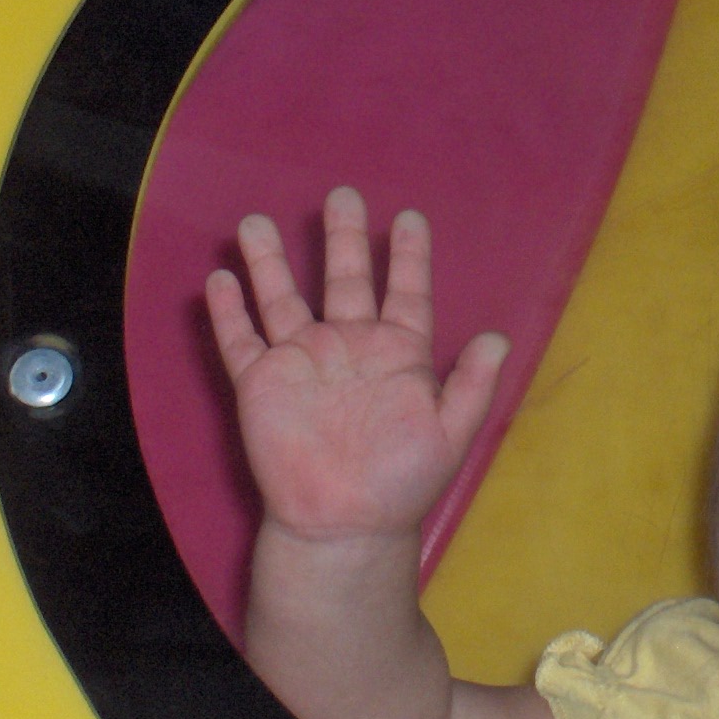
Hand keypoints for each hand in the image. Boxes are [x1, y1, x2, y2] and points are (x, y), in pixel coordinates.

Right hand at [207, 186, 508, 543]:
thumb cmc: (402, 482)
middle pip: (344, 280)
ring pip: (283, 299)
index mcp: (398, 355)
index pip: (405, 293)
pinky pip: (241, 341)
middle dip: (343, 238)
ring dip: (270, 262)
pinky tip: (221, 279)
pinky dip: (230, 312)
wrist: (345, 524)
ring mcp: (303, 363)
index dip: (407, 257)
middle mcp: (349, 348)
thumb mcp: (451, 434)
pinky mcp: (261, 385)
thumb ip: (473, 384)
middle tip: (342, 194)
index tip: (410, 217)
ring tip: (254, 222)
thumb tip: (498, 337)